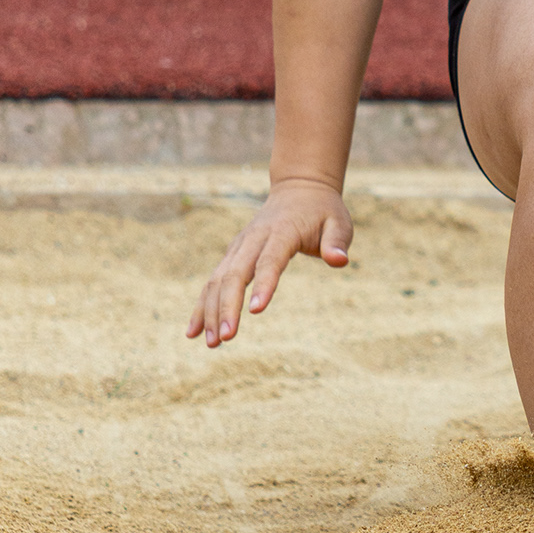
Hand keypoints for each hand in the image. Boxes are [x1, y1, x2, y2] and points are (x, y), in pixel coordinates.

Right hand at [186, 178, 352, 346]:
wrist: (299, 189)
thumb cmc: (323, 211)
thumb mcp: (339, 223)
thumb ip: (337, 242)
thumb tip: (339, 260)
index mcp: (282, 232)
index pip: (270, 260)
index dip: (263, 284)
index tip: (255, 311)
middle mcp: (254, 239)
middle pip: (235, 274)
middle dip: (227, 307)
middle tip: (226, 339)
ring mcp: (240, 247)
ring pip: (218, 279)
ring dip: (211, 311)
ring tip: (211, 343)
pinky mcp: (233, 255)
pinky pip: (213, 281)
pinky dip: (203, 305)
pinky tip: (194, 331)